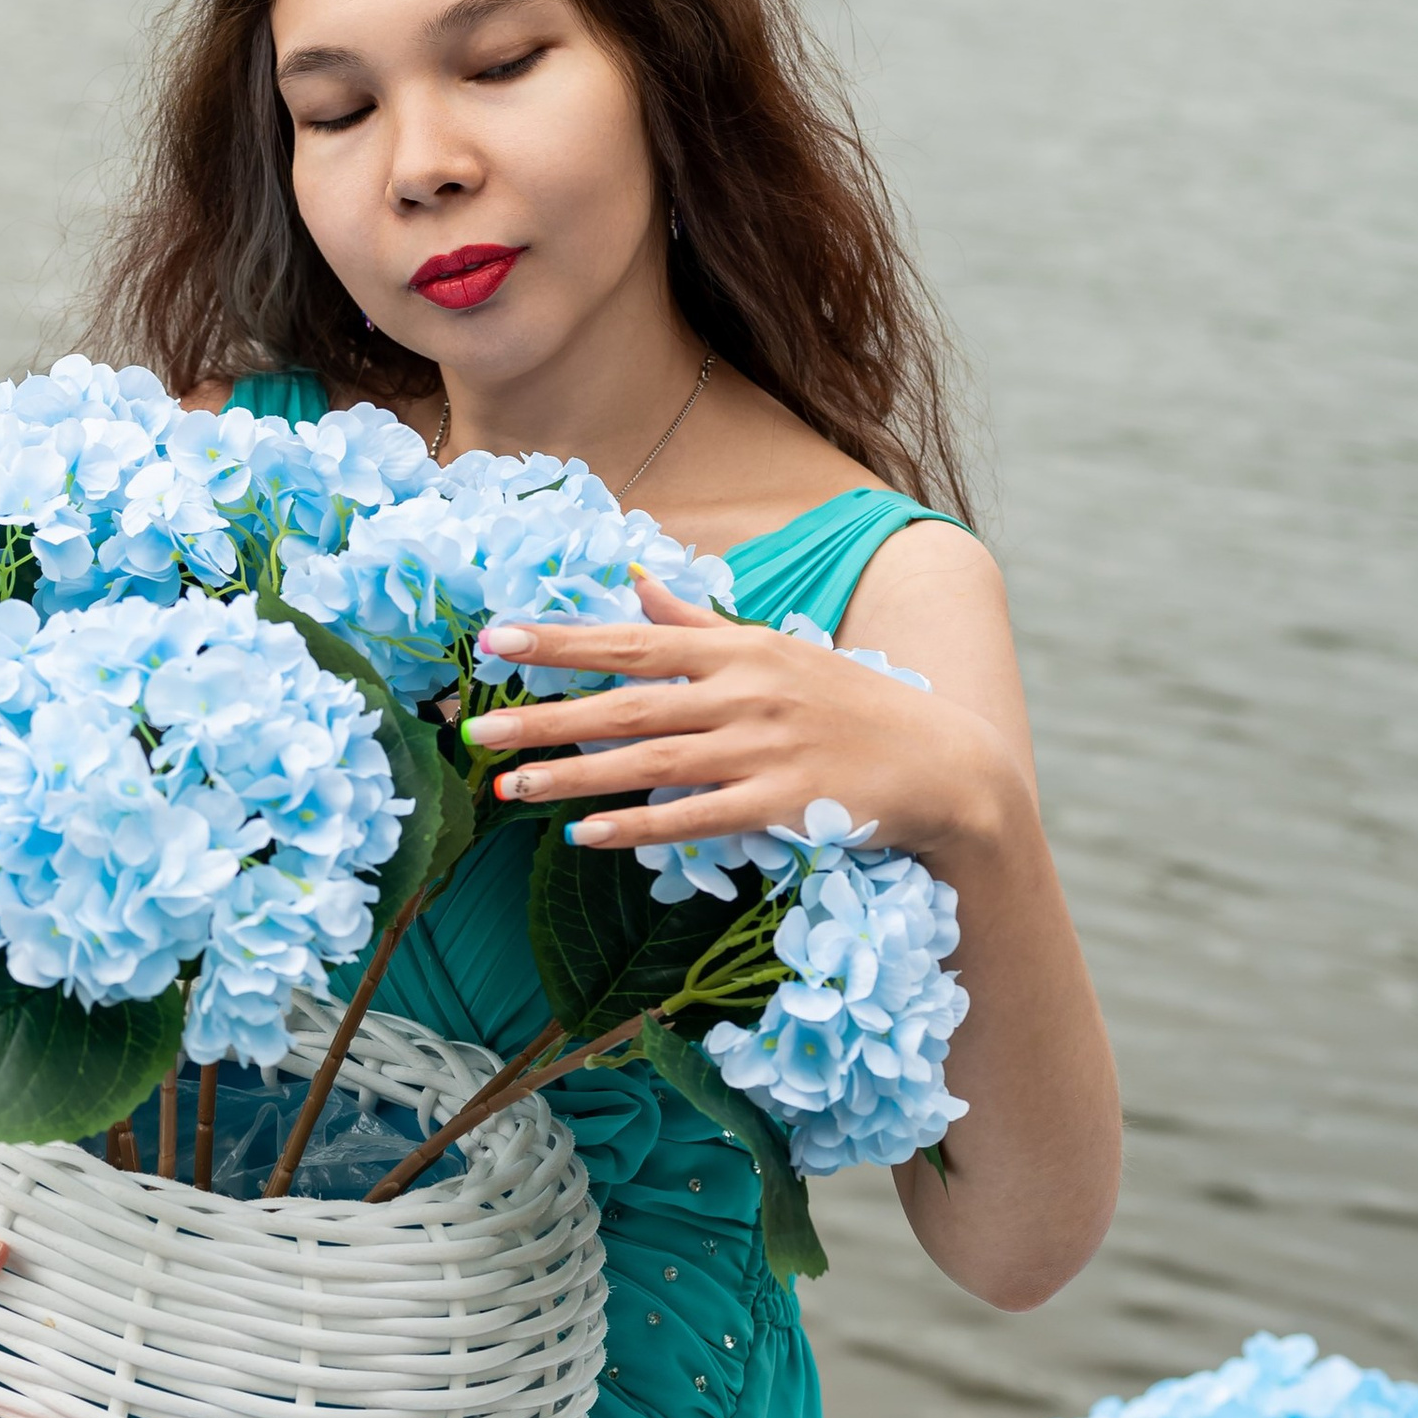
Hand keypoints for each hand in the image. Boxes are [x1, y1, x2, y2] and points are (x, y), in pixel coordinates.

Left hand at [465, 570, 1025, 867]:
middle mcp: (745, 693)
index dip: (562, 639)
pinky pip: (696, 818)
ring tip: (509, 787)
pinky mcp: (783, 805)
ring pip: (650, 764)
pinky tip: (586, 834)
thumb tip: (637, 582)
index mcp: (738, 649)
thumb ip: (700, 622)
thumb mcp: (777, 650)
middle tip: (474, 726)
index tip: (496, 639)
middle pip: (627, 703)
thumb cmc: (849, 705)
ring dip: (574, 775)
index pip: (633, 640)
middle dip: (545, 713)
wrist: (943, 765)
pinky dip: (640, 827)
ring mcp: (764, 750)